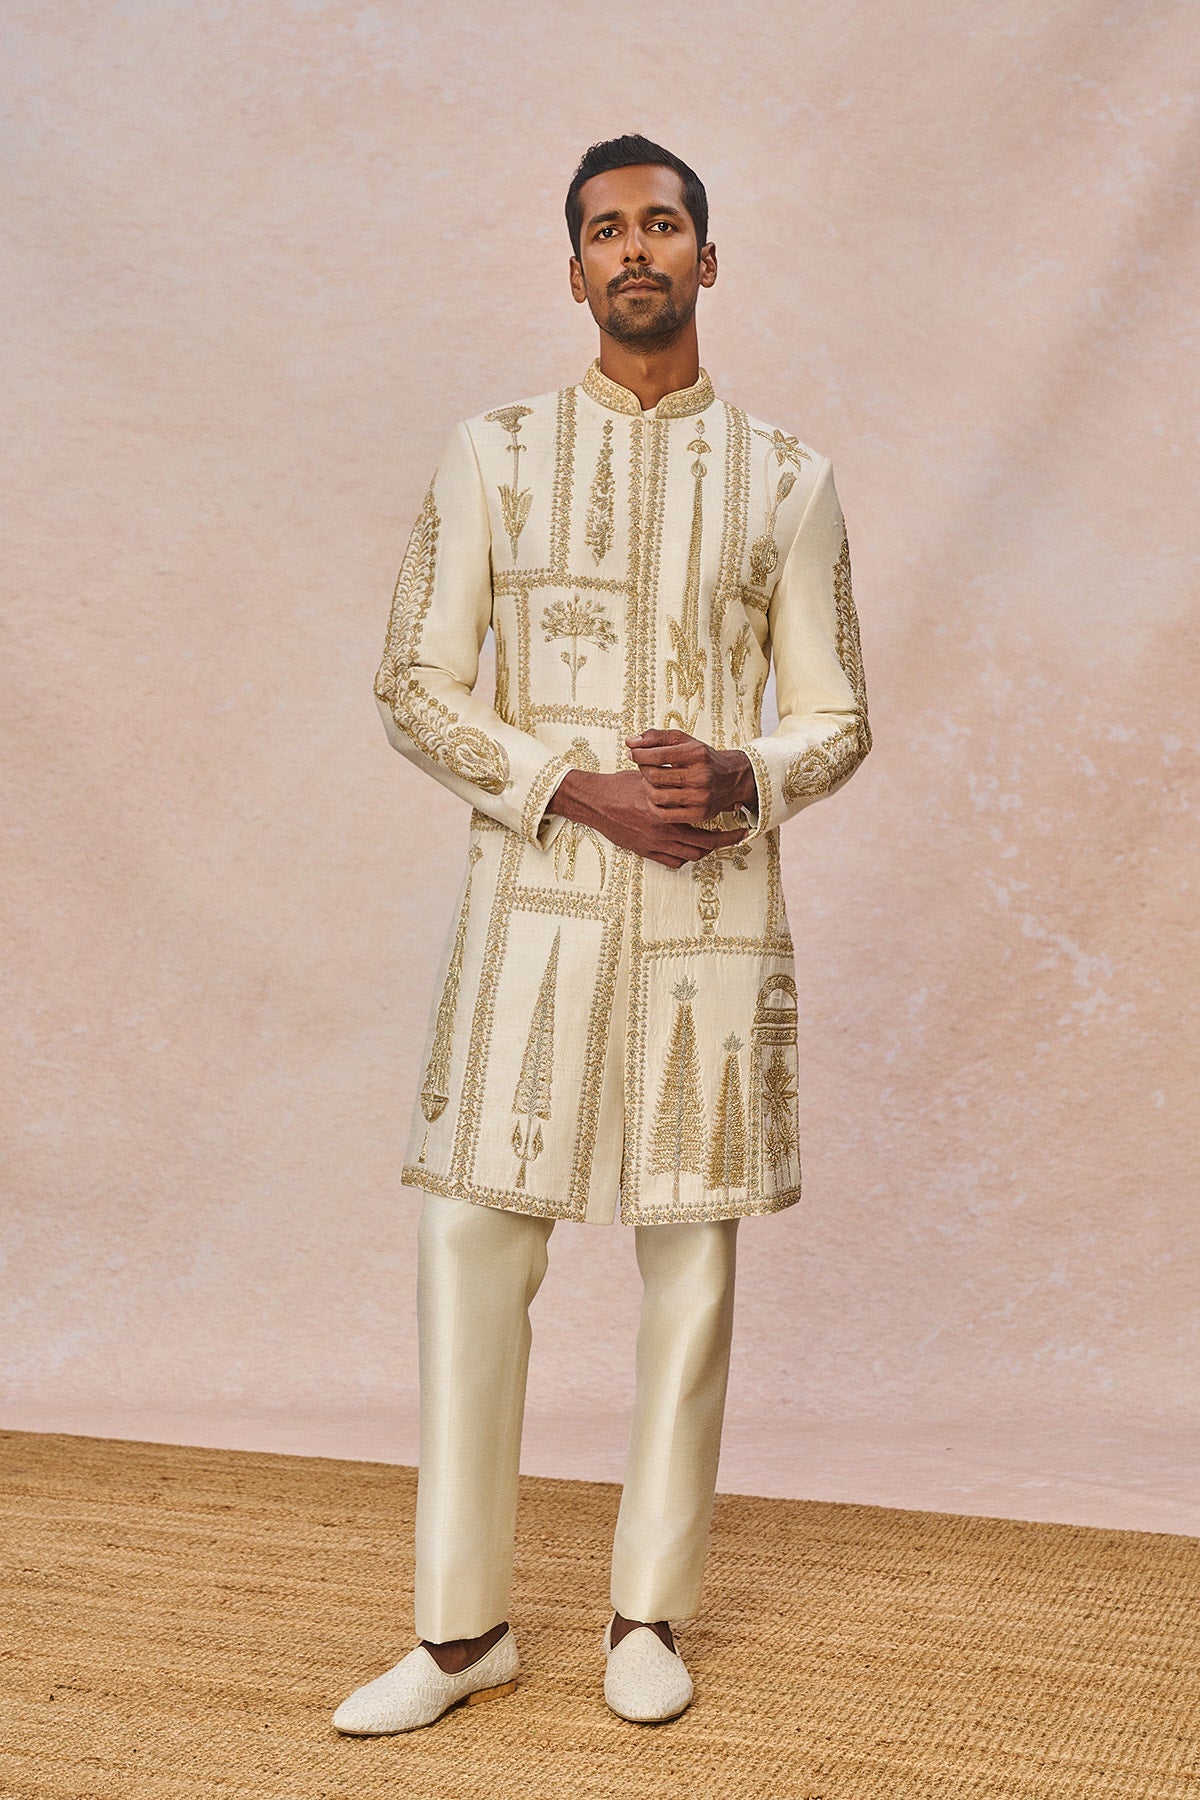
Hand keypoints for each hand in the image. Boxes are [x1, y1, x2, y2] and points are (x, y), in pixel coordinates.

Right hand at [547, 767, 748, 869]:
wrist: (596, 801)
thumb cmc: (622, 785)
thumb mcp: (651, 776)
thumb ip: (672, 782)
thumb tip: (696, 778)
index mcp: (668, 811)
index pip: (706, 827)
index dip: (726, 832)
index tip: (740, 828)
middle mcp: (664, 831)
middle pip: (703, 846)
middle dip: (723, 843)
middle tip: (736, 837)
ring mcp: (654, 843)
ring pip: (690, 856)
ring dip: (704, 850)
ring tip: (713, 842)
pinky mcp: (644, 851)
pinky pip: (673, 862)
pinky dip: (684, 858)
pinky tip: (688, 849)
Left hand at [625, 729, 756, 822]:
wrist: (733, 778)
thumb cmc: (703, 758)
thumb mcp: (684, 741)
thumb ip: (656, 737)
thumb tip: (630, 743)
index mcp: (698, 754)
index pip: (659, 755)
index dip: (639, 754)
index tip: (633, 753)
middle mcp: (701, 776)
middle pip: (655, 776)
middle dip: (643, 770)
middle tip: (643, 767)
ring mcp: (701, 798)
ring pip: (657, 796)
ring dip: (646, 788)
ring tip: (649, 781)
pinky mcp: (699, 815)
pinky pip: (664, 815)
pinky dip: (653, 806)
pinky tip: (654, 797)